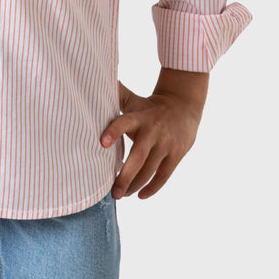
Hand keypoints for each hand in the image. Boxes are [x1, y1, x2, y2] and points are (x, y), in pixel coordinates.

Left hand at [100, 77, 204, 199]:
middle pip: (138, 157)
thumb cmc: (150, 107)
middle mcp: (153, 131)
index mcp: (140, 117)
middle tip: (112, 192)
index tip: (102, 143)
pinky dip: (152, 188)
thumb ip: (116, 95)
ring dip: (135, 185)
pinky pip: (164, 175)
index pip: (125, 122)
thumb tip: (94, 82)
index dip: (114, 131)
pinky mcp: (176, 154)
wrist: (183, 106)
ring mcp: (166, 144)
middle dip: (125, 176)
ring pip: (150, 170)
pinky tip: (141, 196)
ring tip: (122, 194)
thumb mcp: (133, 100)